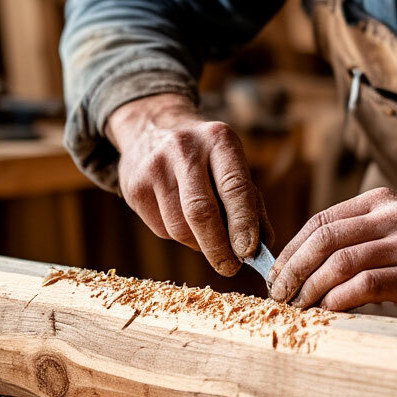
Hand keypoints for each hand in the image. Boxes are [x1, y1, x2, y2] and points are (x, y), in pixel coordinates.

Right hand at [106, 93, 273, 276]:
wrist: (152, 128)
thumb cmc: (205, 157)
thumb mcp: (232, 165)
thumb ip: (251, 205)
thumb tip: (262, 250)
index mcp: (218, 139)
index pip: (234, 187)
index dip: (243, 223)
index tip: (249, 252)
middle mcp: (184, 149)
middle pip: (201, 211)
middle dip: (218, 247)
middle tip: (230, 268)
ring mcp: (154, 167)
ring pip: (179, 227)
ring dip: (199, 244)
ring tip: (207, 237)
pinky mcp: (134, 187)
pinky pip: (161, 229)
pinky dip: (179, 236)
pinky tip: (181, 219)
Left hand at [268, 187, 396, 321]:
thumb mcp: (393, 234)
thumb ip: (356, 240)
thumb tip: (300, 269)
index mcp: (380, 203)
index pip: (321, 221)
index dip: (292, 249)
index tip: (276, 274)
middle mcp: (392, 216)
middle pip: (324, 239)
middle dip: (294, 269)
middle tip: (279, 294)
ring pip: (340, 261)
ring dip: (311, 287)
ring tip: (298, 307)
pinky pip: (365, 284)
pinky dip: (338, 299)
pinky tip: (327, 311)